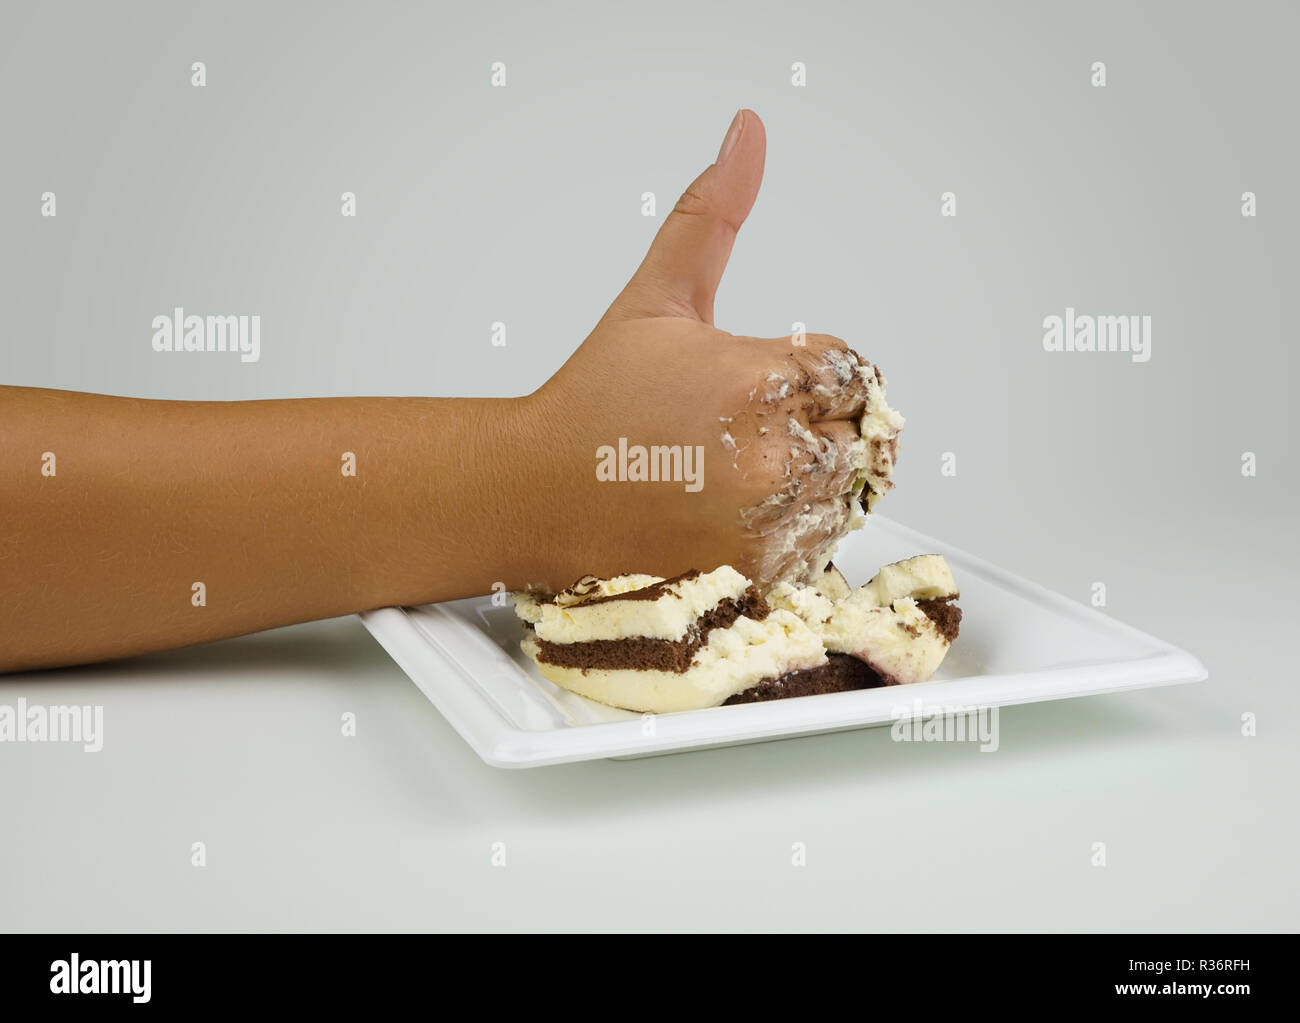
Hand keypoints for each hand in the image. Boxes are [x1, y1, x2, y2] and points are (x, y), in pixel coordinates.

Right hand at [524, 110, 879, 589]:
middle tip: (734, 429)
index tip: (746, 384)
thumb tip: (748, 132)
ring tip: (728, 467)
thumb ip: (712, 215)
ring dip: (807, 476)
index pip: (849, 369)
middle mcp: (773, 459)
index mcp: (759, 381)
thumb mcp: (657, 298)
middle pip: (857, 431)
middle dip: (811, 424)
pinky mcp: (759, 572)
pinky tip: (727, 507)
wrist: (535, 493)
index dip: (803, 372)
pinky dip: (790, 527)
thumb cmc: (593, 401)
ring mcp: (769, 525)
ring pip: (845, 488)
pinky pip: (819, 541)